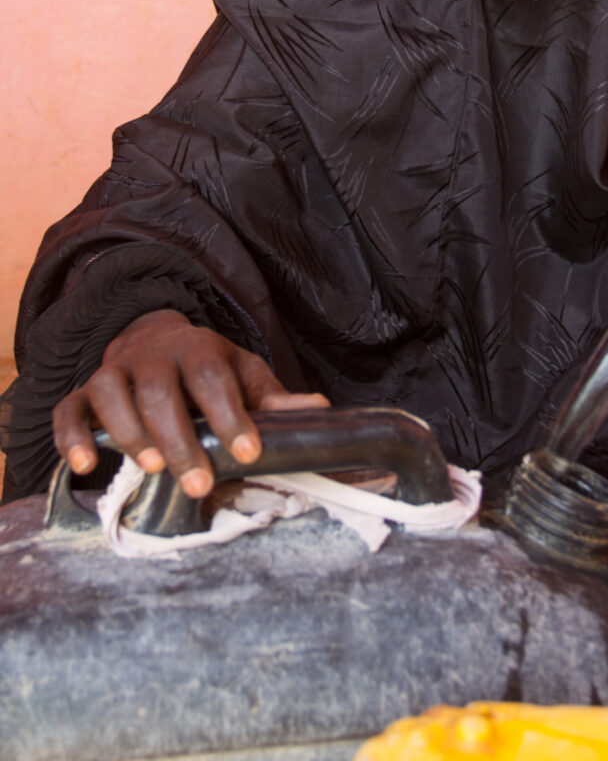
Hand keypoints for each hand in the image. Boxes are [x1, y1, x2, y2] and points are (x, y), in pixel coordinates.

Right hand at [52, 309, 328, 497]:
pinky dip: (72, 435)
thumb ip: (275, 399)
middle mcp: (154, 356)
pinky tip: (84, 465)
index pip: (215, 377)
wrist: (155, 340)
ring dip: (128, 431)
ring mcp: (115, 371)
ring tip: (150, 467)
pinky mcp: (84, 392)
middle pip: (161, 390)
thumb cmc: (207, 370)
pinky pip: (69, 410)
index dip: (231, 415)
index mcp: (200, 349)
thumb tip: (321, 409)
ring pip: (112, 392)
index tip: (249, 452)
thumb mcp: (244, 376)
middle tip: (199, 482)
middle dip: (180, 437)